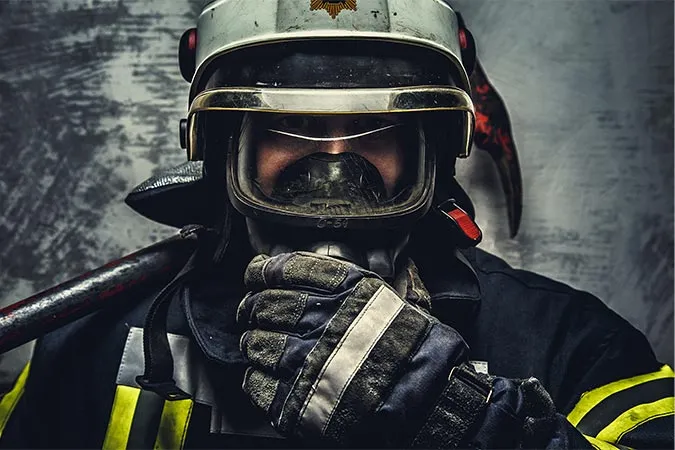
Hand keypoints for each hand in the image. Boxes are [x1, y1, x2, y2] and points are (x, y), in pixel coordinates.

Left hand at [237, 252, 487, 445]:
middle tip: (250, 310)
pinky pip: (257, 383)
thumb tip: (330, 263)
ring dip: (252, 342)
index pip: (283, 269)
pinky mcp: (297, 398)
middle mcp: (318, 318)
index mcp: (340, 289)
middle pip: (263, 305)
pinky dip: (254, 376)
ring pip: (256, 343)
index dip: (261, 271)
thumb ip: (357, 278)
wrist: (426, 395)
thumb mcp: (394, 294)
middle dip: (251, 307)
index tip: (255, 274)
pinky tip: (260, 373)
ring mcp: (305, 360)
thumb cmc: (412, 344)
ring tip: (256, 343)